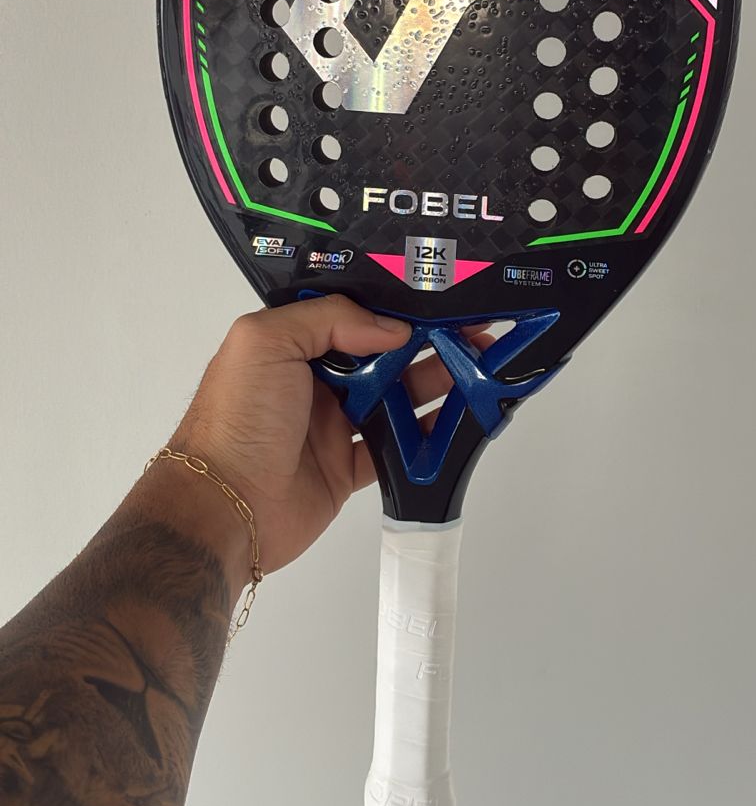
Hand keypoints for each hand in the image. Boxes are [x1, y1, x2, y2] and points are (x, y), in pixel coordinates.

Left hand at [164, 296, 469, 580]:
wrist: (225, 509)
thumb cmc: (235, 422)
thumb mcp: (265, 343)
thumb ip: (328, 318)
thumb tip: (390, 327)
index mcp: (289, 344)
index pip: (349, 313)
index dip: (392, 304)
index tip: (437, 296)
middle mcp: (312, 381)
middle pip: (381, 353)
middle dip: (427, 340)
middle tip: (476, 329)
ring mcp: (331, 426)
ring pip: (395, 397)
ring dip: (436, 382)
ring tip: (481, 366)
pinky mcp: (346, 468)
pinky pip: (395, 447)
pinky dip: (426, 436)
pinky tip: (459, 418)